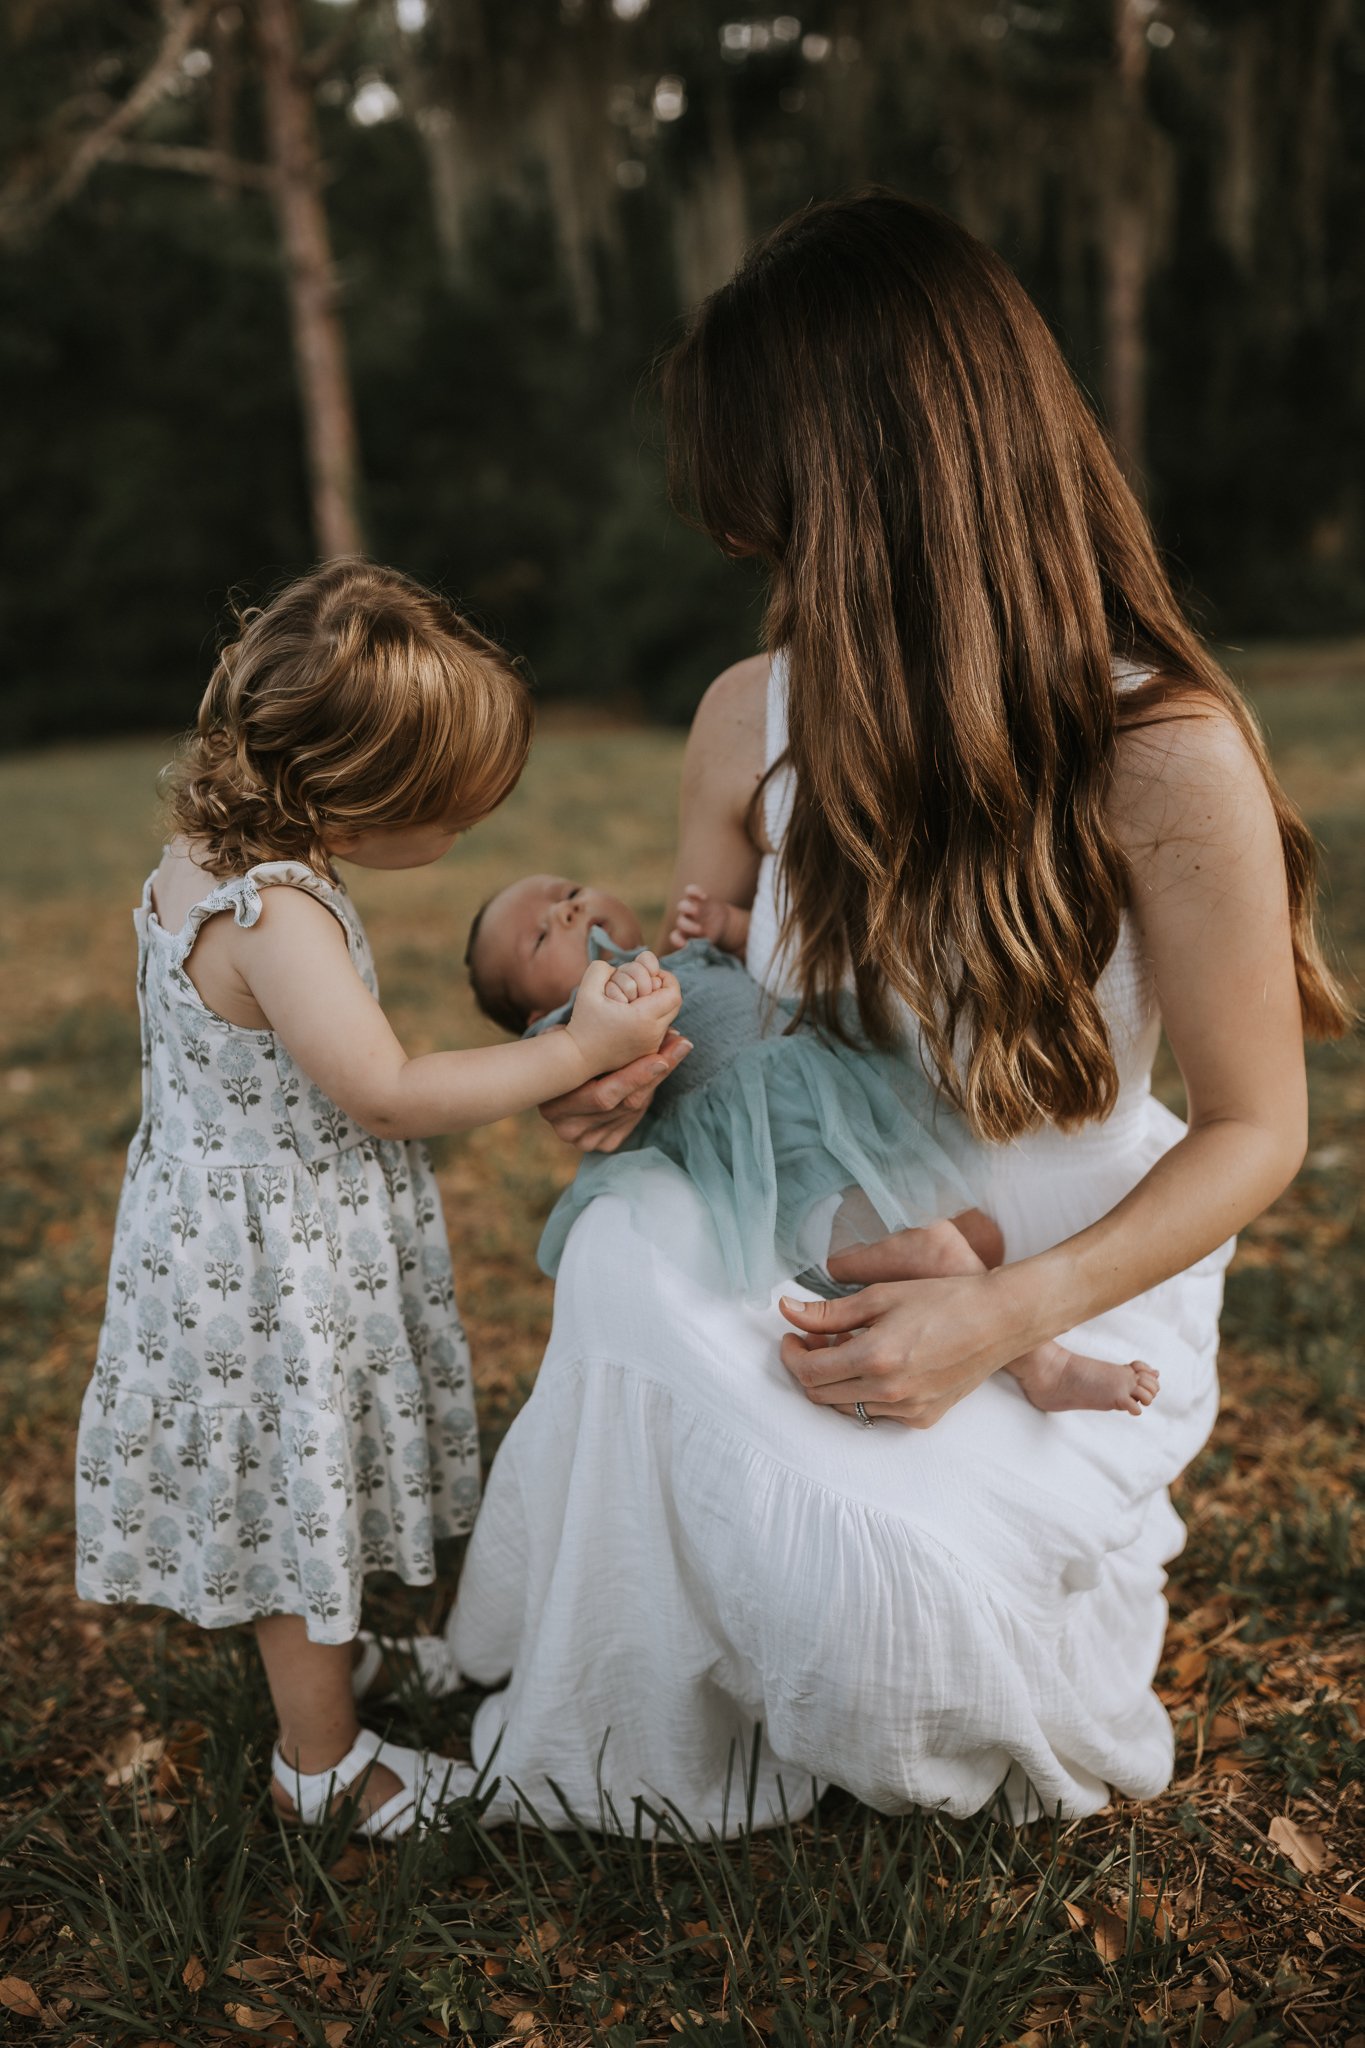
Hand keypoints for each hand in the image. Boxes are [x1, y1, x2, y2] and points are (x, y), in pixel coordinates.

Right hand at [538, 1029, 691, 1151]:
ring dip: (657, 1078)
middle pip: (625, 1104)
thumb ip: (589, 1037)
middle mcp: (569, 1128)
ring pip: (634, 1109)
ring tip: (673, 1049)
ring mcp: (586, 1139)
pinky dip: (648, 1092)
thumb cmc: (562, 1052)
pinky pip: (634, 1118)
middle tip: (679, 1045)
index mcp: (553, 1104)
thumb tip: (621, 1025)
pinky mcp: (603, 1143)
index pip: (603, 1096)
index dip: (636, 1076)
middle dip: (656, 1074)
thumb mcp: (567, 1040)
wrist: (555, 1081)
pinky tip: (658, 1070)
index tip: (662, 1055)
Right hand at [565, 954, 681, 1078]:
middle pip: (674, 1004)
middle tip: (644, 984)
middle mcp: (653, 1035)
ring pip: (668, 1017)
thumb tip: (616, 966)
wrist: (578, 1058)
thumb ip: (601, 969)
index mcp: (643, 1018)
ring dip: (656, 1004)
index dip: (665, 978)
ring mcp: (652, 1046)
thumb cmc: (583, 1023)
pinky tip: (633, 1014)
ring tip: (636, 1000)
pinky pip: (659, 1029)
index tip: (651, 973)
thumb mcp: (587, 990)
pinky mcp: (647, 1052)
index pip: (673, 993)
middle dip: (662, 989)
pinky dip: (651, 1018)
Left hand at [669, 883, 744, 953]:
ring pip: (682, 905)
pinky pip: (690, 890)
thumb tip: (706, 962)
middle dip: (688, 926)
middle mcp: (685, 921)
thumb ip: (706, 952)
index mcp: (685, 935)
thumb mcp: (710, 947)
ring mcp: (691, 909)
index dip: (678, 941)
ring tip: (697, 911)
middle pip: (680, 921)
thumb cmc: (714, 938)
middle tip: (699, 930)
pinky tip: (703, 897)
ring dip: (688, 908)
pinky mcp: (698, 898)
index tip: (686, 944)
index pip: (675, 938)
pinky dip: (694, 891)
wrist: (721, 924)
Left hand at [777, 1253, 1017, 1428]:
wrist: (998, 1320)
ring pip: (846, 1408)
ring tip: (847, 1350)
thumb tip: (787, 1311)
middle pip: (820, 1395)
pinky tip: (876, 1367)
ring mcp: (907, 1410)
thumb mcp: (880, 1296)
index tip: (791, 1336)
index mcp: (875, 1357)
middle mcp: (889, 1391)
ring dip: (835, 1382)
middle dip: (808, 1367)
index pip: (809, 1371)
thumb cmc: (942, 1299)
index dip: (791, 1353)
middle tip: (817, 1340)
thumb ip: (829, 1312)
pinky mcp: (923, 1419)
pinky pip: (877, 1414)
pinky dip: (864, 1394)